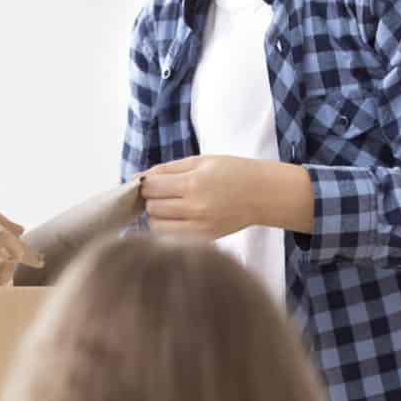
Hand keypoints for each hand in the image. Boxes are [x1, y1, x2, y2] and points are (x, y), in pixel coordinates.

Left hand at [140, 156, 311, 241]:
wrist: (263, 194)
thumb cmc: (232, 172)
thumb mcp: (201, 161)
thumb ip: (167, 169)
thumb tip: (136, 178)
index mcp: (194, 183)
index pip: (151, 186)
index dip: (146, 183)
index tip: (152, 182)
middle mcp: (195, 207)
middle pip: (151, 206)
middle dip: (152, 198)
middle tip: (164, 193)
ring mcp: (199, 227)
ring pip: (156, 225)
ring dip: (157, 215)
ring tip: (171, 207)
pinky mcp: (204, 239)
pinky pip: (170, 238)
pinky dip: (166, 228)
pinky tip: (176, 219)